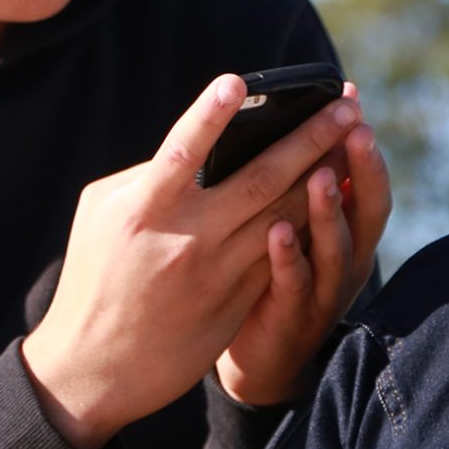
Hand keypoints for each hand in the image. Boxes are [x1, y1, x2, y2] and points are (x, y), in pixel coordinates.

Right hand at [22, 73, 367, 448]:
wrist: (96, 367)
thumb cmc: (94, 278)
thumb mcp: (101, 215)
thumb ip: (146, 177)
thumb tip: (195, 146)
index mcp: (143, 210)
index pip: (181, 152)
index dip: (209, 115)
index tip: (237, 80)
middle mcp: (185, 239)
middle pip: (259, 179)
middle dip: (309, 139)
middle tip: (344, 108)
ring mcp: (216, 273)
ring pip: (284, 215)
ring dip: (324, 176)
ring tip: (354, 143)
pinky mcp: (237, 301)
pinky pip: (282, 253)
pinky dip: (312, 222)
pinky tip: (337, 196)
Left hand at [216, 83, 390, 405]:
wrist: (258, 358)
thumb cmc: (274, 275)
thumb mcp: (295, 225)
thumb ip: (300, 185)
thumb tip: (291, 119)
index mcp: (349, 232)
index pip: (366, 182)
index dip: (362, 143)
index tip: (353, 102)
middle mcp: (348, 260)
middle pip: (366, 211)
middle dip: (363, 170)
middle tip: (356, 130)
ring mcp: (325, 291)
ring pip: (335, 248)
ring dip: (329, 211)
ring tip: (321, 175)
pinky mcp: (293, 317)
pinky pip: (294, 285)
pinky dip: (287, 258)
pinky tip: (274, 231)